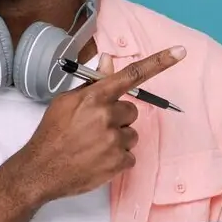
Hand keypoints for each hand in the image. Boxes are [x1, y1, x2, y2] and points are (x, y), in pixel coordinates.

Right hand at [10, 46, 185, 203]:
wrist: (40, 170)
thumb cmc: (52, 134)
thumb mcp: (66, 102)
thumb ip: (92, 84)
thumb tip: (108, 61)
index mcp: (94, 97)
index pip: (131, 75)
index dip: (159, 62)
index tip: (180, 52)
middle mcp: (107, 116)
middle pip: (131, 111)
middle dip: (117, 118)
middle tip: (94, 129)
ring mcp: (114, 140)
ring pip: (131, 134)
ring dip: (117, 139)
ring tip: (93, 146)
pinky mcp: (119, 162)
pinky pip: (129, 155)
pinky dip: (116, 159)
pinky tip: (97, 159)